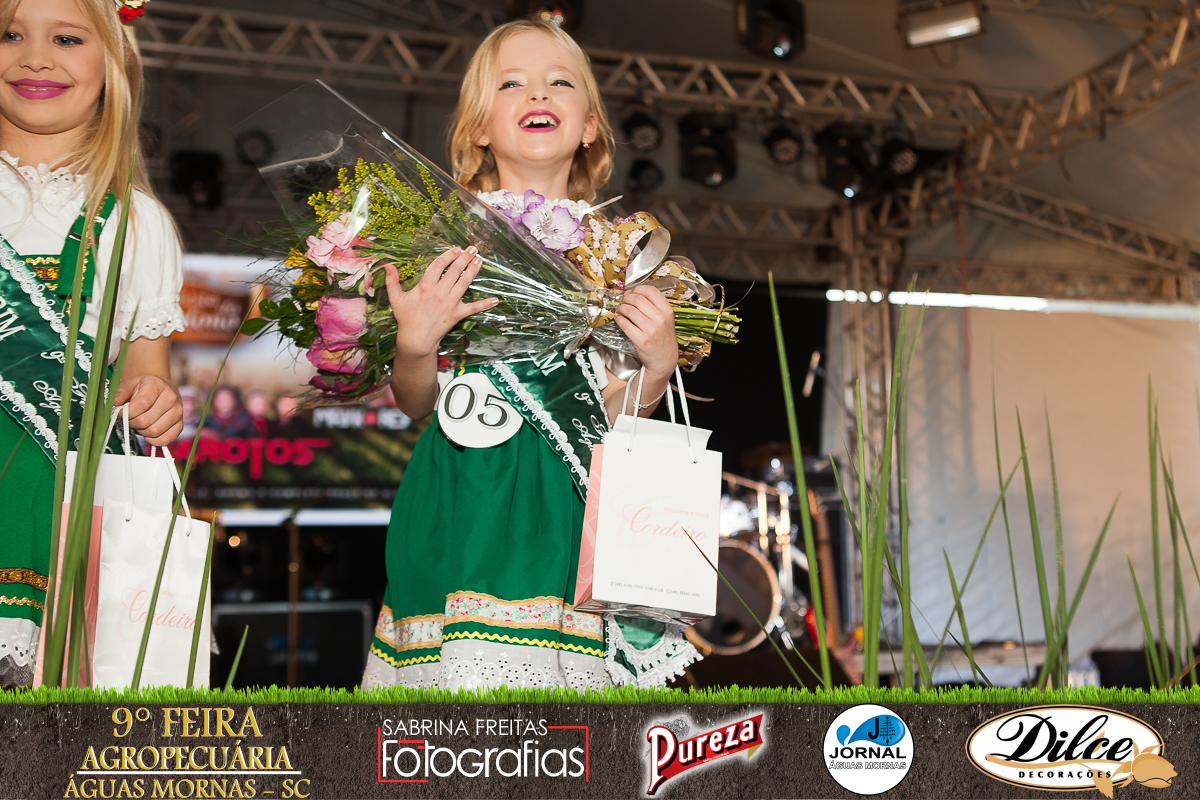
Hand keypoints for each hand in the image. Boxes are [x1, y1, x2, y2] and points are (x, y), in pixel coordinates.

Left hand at [112, 375, 182, 445]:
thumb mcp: (130, 384)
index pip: (142, 404)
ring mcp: (178, 412)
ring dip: (142, 431)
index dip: (127, 412)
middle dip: (132, 423)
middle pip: (145, 420)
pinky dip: (153, 440)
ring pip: (154, 431)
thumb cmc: (143, 388)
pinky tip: (148, 432)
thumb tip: (115, 403)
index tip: (121, 412)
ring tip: (140, 423)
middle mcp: (171, 398)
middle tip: (130, 418)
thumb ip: (121, 392)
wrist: (162, 389)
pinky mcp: (180, 425)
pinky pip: (165, 440)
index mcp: (158, 384)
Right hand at [385, 246, 498, 360]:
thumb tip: (387, 265)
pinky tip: (496, 299)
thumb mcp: (396, 299)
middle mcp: (439, 293)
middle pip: (454, 271)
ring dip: (474, 270)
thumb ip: (392, 281)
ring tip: (480, 260)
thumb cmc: (406, 318)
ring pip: (465, 283)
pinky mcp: (457, 315)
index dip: (448, 255)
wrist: (416, 339)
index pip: (438, 265)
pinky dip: (485, 304)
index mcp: (425, 287)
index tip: (455, 249)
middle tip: (472, 248)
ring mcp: (450, 304)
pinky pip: (473, 308)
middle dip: (464, 258)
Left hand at [614, 286, 676, 379]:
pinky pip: (625, 324)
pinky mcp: (641, 340)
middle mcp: (660, 319)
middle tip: (623, 301)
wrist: (664, 359)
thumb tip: (630, 293)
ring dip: (621, 308)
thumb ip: (651, 306)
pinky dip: (619, 319)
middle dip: (626, 298)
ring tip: (620, 309)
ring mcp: (651, 330)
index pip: (651, 291)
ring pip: (630, 310)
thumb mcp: (665, 319)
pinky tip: (618, 318)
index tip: (632, 292)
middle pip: (637, 299)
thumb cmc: (663, 338)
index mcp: (667, 311)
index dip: (638, 289)